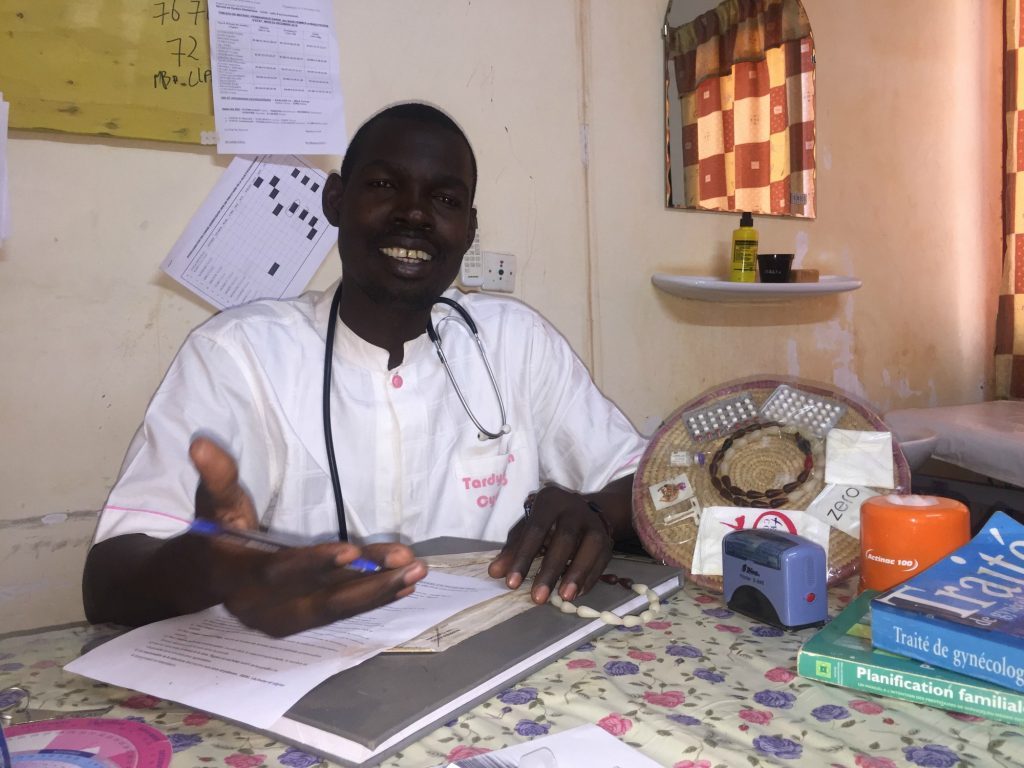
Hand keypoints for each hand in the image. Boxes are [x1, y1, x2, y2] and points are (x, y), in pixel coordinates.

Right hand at [188, 437, 427, 635]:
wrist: (203, 577)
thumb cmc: (215, 532)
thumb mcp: (214, 502)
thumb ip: (217, 476)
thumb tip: (200, 443)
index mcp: (237, 576)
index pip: (279, 571)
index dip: (314, 563)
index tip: (353, 551)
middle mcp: (260, 607)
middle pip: (319, 598)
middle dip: (366, 584)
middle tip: (407, 563)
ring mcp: (281, 620)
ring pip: (335, 609)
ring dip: (378, 592)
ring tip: (416, 572)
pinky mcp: (300, 623)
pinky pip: (340, 613)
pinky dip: (372, 601)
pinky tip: (404, 586)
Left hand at [487, 485, 612, 604]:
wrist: (583, 509)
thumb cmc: (547, 521)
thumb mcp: (526, 528)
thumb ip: (512, 549)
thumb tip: (495, 573)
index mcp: (549, 501)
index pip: (534, 530)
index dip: (523, 557)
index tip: (511, 583)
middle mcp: (574, 509)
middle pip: (564, 539)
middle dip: (550, 570)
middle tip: (537, 598)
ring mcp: (594, 523)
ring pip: (590, 547)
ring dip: (576, 575)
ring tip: (563, 598)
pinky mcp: (608, 539)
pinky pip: (602, 560)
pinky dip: (590, 579)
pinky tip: (577, 594)